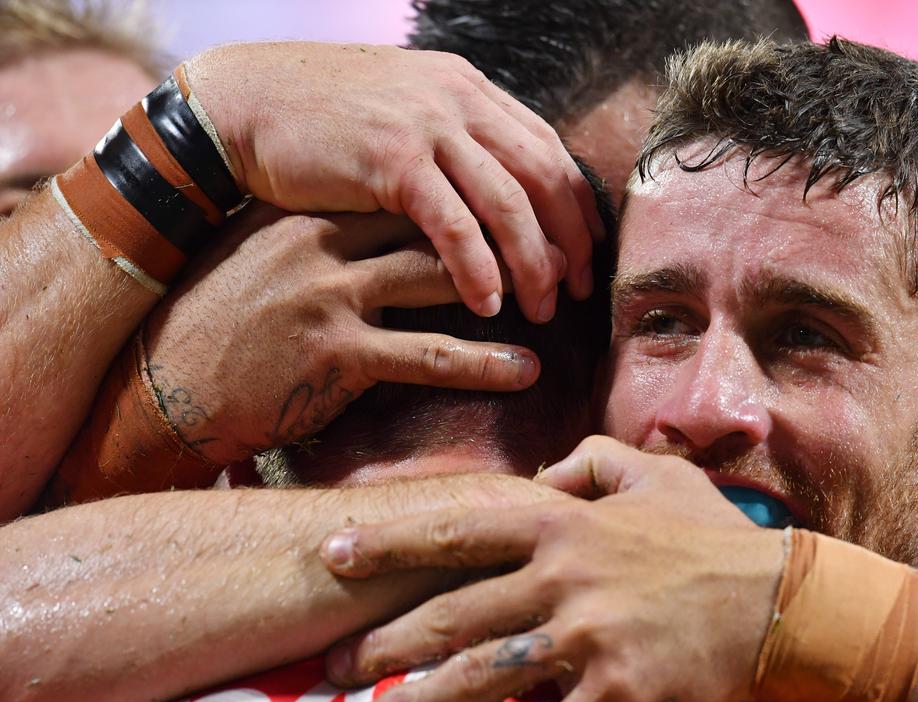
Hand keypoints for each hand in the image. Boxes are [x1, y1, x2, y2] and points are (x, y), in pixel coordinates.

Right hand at [143, 203, 539, 465]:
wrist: (166, 382)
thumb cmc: (234, 321)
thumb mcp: (282, 257)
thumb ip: (342, 234)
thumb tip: (412, 222)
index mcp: (320, 211)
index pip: (422, 188)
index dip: (486, 198)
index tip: (536, 210)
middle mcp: (327, 240)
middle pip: (444, 223)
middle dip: (513, 235)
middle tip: (569, 252)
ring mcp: (329, 295)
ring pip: (443, 281)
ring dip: (511, 291)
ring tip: (559, 303)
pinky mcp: (333, 353)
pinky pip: (425, 354)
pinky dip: (482, 362)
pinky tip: (524, 369)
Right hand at [186, 42, 603, 320]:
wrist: (237, 103)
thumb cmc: (318, 120)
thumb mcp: (399, 109)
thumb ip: (452, 136)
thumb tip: (499, 178)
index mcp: (464, 87)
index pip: (545, 148)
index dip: (575, 203)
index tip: (591, 248)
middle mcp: (454, 101)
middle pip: (541, 176)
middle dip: (569, 238)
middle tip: (582, 290)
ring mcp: (423, 130)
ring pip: (506, 204)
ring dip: (531, 262)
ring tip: (543, 308)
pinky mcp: (388, 165)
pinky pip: (451, 226)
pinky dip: (478, 268)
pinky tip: (489, 306)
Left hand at [320, 436, 783, 701]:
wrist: (780, 604)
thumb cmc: (711, 538)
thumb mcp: (656, 474)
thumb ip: (593, 460)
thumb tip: (545, 470)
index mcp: (566, 524)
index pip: (459, 528)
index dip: (389, 541)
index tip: (332, 554)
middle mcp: (567, 580)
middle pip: (454, 615)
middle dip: (386, 644)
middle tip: (336, 665)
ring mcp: (590, 643)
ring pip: (481, 679)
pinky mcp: (617, 701)